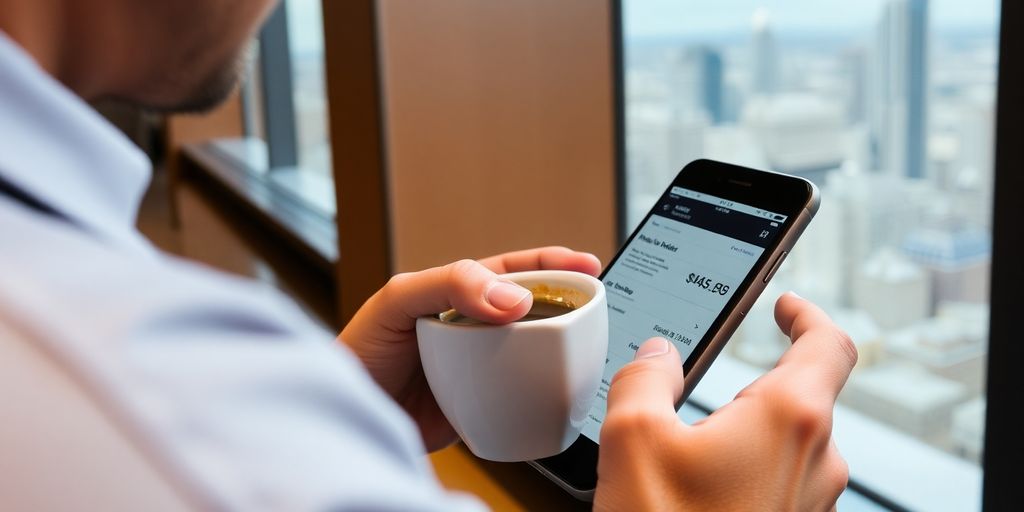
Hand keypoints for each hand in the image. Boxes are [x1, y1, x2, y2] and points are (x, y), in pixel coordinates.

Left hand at [340, 247, 601, 450]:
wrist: (344, 419)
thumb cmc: (360, 353)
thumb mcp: (398, 300)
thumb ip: (451, 284)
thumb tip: (513, 296)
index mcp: (457, 292)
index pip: (513, 270)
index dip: (551, 264)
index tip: (585, 265)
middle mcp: (474, 325)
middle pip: (535, 308)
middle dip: (570, 303)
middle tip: (598, 306)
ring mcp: (482, 364)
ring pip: (536, 349)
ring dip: (564, 348)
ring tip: (589, 346)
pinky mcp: (486, 403)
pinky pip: (524, 392)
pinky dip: (547, 391)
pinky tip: (562, 390)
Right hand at [595, 293, 856, 510]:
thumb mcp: (633, 436)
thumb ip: (644, 375)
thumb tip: (656, 355)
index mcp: (791, 417)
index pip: (829, 342)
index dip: (807, 313)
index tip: (784, 304)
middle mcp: (817, 457)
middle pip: (802, 392)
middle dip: (753, 380)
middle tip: (706, 381)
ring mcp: (812, 499)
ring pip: (788, 439)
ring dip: (747, 428)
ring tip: (690, 443)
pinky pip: (780, 478)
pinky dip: (746, 465)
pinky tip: (699, 484)